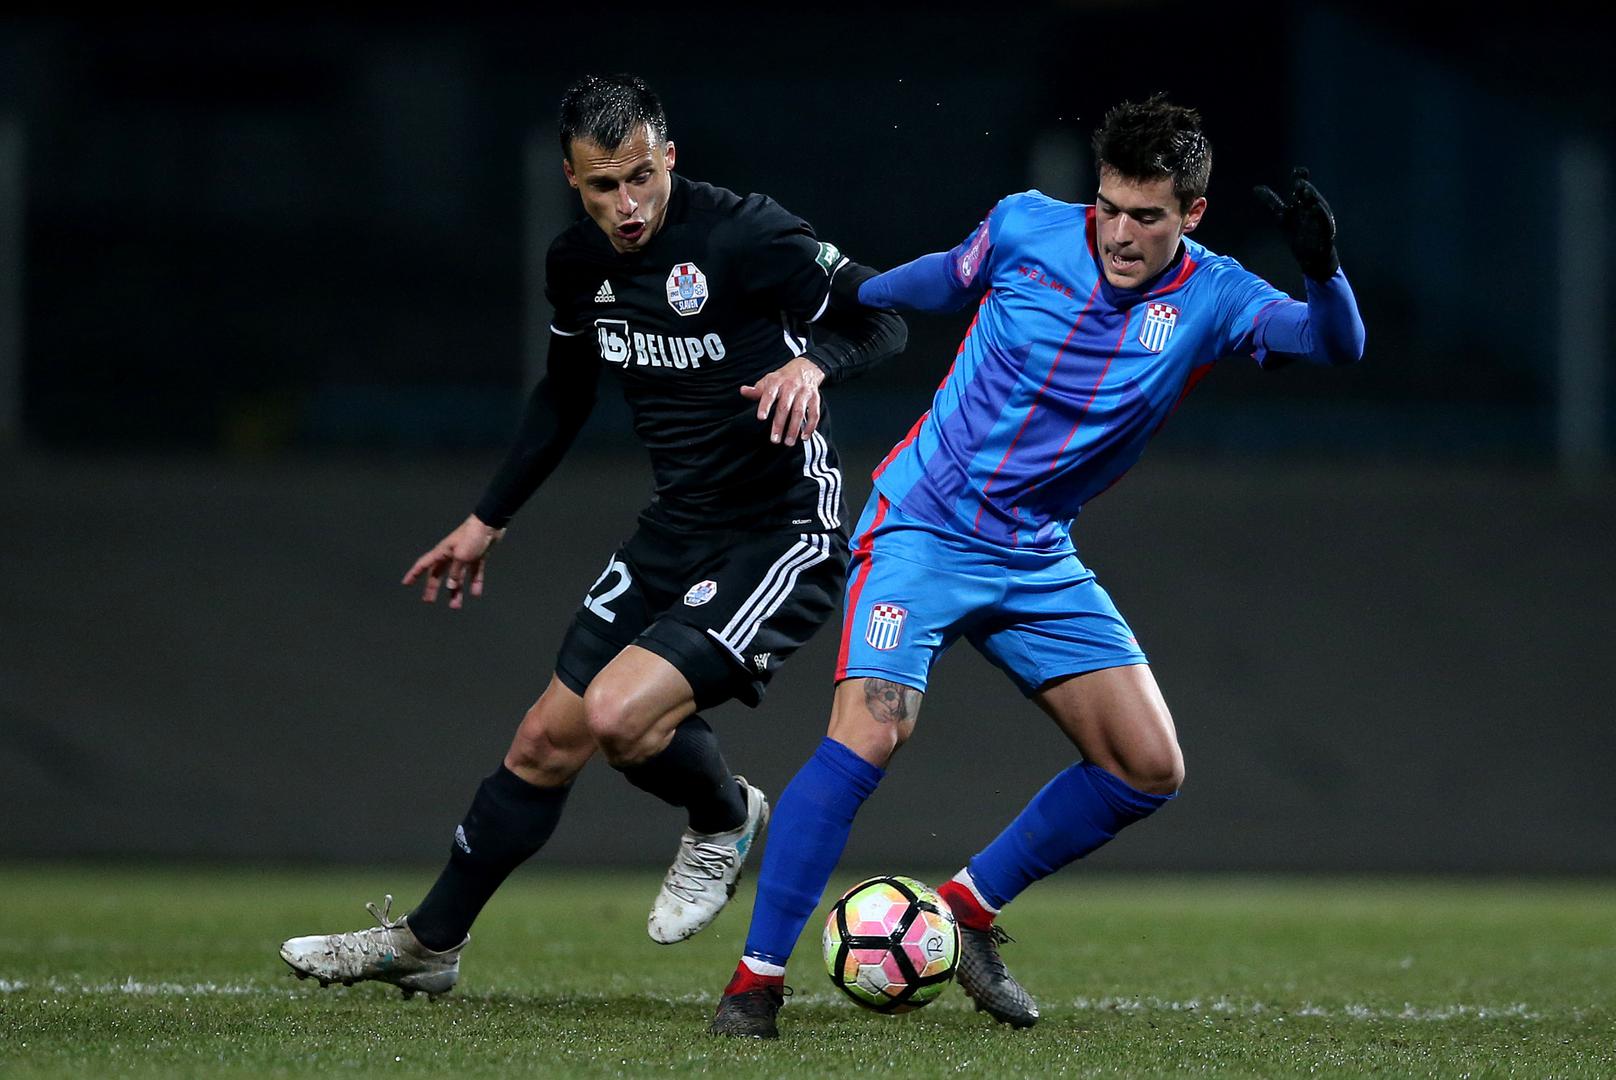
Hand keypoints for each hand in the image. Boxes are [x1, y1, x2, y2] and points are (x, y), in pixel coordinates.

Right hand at [402, 514, 503, 609]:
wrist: (490, 524)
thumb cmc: (472, 537)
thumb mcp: (462, 557)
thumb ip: (455, 573)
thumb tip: (450, 587)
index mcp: (442, 552)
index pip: (423, 564)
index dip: (413, 574)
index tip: (405, 583)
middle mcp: (450, 555)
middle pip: (438, 574)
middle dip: (433, 587)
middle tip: (429, 601)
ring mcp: (464, 556)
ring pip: (457, 577)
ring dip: (456, 591)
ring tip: (455, 605)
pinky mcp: (477, 557)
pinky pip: (473, 573)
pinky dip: (474, 582)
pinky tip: (475, 593)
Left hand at [740, 356, 825, 446]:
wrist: (806, 368)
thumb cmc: (783, 378)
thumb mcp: (768, 381)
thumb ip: (756, 390)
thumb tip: (743, 391)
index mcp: (777, 382)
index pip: (769, 394)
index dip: (765, 406)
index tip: (761, 418)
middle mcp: (791, 387)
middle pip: (784, 407)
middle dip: (779, 424)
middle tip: (774, 439)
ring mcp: (804, 393)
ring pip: (799, 412)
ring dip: (794, 429)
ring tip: (788, 442)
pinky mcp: (814, 398)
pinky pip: (814, 413)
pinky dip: (810, 426)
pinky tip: (804, 436)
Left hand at [1254, 166, 1339, 280]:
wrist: (1312, 257)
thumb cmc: (1298, 233)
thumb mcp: (1282, 216)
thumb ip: (1271, 201)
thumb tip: (1255, 188)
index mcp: (1304, 203)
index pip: (1302, 188)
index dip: (1301, 178)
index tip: (1297, 170)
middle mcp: (1314, 209)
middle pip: (1311, 196)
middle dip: (1305, 189)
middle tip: (1298, 182)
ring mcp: (1321, 220)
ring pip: (1319, 207)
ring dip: (1314, 199)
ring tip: (1307, 191)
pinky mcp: (1326, 233)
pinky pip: (1323, 223)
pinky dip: (1319, 215)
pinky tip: (1313, 209)